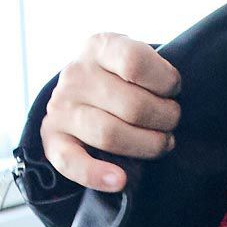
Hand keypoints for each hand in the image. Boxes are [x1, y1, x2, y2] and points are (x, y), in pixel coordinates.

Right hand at [40, 33, 182, 192]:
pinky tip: (119, 180)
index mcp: (100, 47)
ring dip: (146, 145)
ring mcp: (61, 107)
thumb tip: (174, 93)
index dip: (166, 82)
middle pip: (132, 106)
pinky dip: (95, 175)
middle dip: (165, 119)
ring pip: (110, 135)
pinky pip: (70, 162)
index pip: (135, 62)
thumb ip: (151, 68)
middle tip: (172, 122)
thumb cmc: (123, 77)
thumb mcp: (136, 58)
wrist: (83, 90)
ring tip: (161, 144)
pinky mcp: (52, 138)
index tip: (174, 90)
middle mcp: (76, 74)